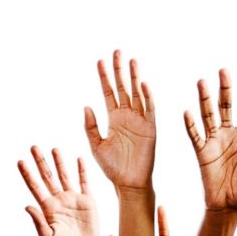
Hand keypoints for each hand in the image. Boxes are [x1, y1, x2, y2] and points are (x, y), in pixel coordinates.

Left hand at [20, 146, 99, 235]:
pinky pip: (84, 182)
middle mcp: (58, 199)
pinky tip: (78, 159)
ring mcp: (73, 198)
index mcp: (47, 207)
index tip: (20, 161)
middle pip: (47, 176)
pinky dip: (82, 171)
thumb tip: (26, 206)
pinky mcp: (87, 201)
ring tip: (53, 148)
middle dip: (40, 162)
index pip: (35, 186)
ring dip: (59, 162)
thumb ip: (38, 222)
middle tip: (33, 147)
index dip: (27, 174)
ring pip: (64, 176)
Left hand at [84, 50, 155, 189]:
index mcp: (113, 118)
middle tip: (116, 51)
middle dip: (119, 70)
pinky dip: (147, 96)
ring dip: (134, 77)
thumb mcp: (96, 145)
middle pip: (123, 87)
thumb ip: (90, 126)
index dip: (104, 77)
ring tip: (131, 60)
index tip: (99, 61)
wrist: (128, 183)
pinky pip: (149, 109)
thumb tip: (86, 106)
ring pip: (137, 93)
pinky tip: (142, 83)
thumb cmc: (112, 167)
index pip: (108, 92)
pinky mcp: (150, 128)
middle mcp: (126, 115)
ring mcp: (139, 120)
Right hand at [183, 70, 236, 209]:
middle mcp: (228, 135)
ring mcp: (213, 142)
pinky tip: (187, 111)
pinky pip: (195, 135)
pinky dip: (190, 124)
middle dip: (224, 89)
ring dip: (204, 99)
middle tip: (223, 71)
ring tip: (202, 82)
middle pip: (225, 106)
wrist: (229, 206)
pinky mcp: (201, 153)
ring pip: (208, 115)